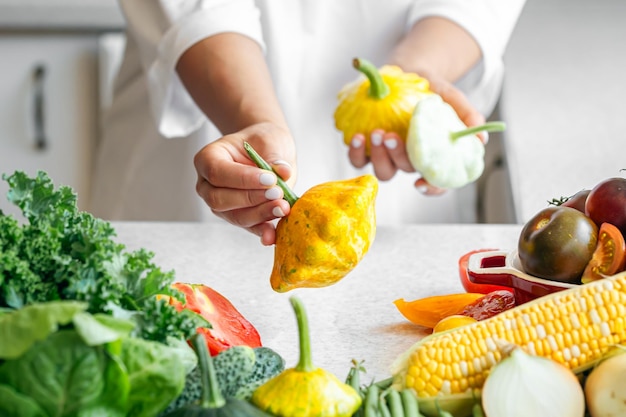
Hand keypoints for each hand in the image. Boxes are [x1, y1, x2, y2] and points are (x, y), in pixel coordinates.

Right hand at [194, 122, 295, 245]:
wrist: (266, 150)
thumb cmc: (262, 141)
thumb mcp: (269, 140)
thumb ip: (274, 155)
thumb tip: (283, 172)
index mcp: (208, 159)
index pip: (218, 172)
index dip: (243, 179)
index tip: (270, 179)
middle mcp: (208, 185)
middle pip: (220, 199)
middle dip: (251, 199)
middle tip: (278, 193)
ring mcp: (220, 204)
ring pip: (235, 216)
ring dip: (260, 215)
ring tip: (283, 207)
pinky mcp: (237, 217)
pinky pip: (248, 227)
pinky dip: (262, 231)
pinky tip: (273, 234)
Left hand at [347, 73, 485, 194]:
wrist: (409, 73)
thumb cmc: (433, 90)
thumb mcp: (453, 98)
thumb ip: (467, 116)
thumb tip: (482, 139)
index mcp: (432, 156)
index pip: (436, 182)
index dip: (430, 188)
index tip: (419, 183)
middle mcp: (409, 160)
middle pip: (404, 170)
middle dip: (397, 157)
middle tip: (391, 137)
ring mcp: (387, 155)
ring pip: (382, 170)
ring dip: (378, 156)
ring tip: (377, 134)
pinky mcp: (367, 147)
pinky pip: (359, 159)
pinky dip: (356, 151)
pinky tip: (357, 136)